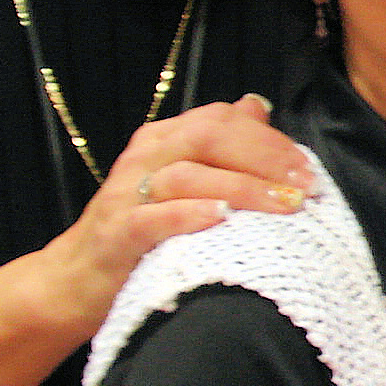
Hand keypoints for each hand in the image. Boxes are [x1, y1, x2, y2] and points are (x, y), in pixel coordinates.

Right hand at [37, 93, 313, 330]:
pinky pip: (153, 217)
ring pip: (187, 175)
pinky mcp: (117, 232)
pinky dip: (189, 214)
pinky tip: (222, 218)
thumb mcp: (186, 181)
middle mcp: (146, 157)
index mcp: (165, 140)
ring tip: (285, 205)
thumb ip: (221, 145)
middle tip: (305, 187)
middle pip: (207, 137)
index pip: (221, 120)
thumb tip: (256, 106)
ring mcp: (128, 193)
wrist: (78, 279)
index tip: (308, 171)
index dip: (270, 140)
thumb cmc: (147, 232)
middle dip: (264, 158)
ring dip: (243, 187)